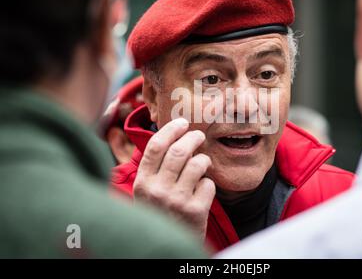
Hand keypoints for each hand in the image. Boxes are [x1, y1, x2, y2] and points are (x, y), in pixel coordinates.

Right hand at [133, 118, 214, 238]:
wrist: (165, 248)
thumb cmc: (160, 213)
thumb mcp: (147, 192)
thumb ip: (155, 168)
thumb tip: (173, 136)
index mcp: (142, 182)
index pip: (156, 146)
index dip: (171, 129)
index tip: (181, 122)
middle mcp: (157, 190)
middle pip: (179, 151)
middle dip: (193, 138)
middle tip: (199, 136)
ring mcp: (176, 201)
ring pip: (197, 164)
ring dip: (204, 159)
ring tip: (203, 163)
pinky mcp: (195, 211)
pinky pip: (208, 184)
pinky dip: (209, 183)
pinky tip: (203, 190)